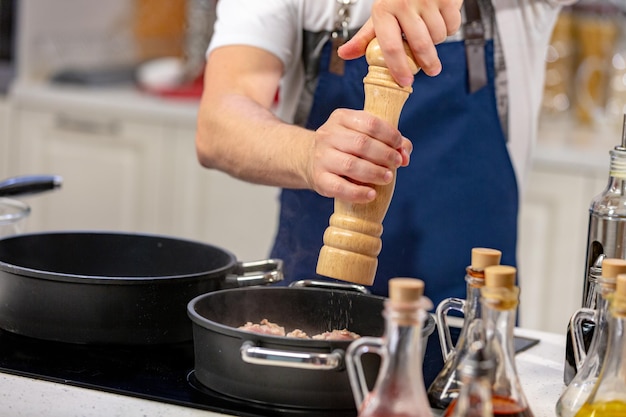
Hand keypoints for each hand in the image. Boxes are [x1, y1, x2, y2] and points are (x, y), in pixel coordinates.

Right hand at [306, 109, 411, 202]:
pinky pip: (340, 187)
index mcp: (341, 118)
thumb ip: (387, 141)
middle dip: (384, 155)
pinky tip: (371, 194)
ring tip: (388, 177)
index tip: (400, 146)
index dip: (390, 135)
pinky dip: (358, 193)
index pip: (370, 122)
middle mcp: (328, 134)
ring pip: (351, 165)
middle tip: (396, 163)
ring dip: (375, 172)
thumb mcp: (362, 134)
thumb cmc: (345, 147)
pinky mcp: (319, 179)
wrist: (309, 160)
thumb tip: (406, 154)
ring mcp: (321, 157)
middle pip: (362, 143)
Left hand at [338, 0, 462, 84]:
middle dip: (428, 63)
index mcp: (383, 10)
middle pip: (420, 45)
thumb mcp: (380, 15)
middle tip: (432, 70)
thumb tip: (344, 54)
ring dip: (437, 41)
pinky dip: (449, 28)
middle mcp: (404, 3)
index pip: (391, 47)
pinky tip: (440, 19)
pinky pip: (453, 25)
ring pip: (438, 36)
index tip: (405, 82)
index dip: (399, 69)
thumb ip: (365, 38)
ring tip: (430, 31)